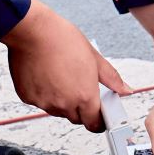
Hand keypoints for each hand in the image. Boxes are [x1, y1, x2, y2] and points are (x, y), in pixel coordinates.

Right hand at [2, 0, 130, 130]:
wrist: (32, 30)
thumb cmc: (61, 39)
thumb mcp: (94, 57)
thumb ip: (112, 78)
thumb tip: (126, 89)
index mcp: (84, 96)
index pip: (94, 124)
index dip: (98, 121)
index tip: (99, 117)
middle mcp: (64, 104)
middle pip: (76, 118)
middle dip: (80, 109)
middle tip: (79, 88)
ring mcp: (44, 102)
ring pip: (57, 110)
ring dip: (62, 101)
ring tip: (61, 76)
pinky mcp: (28, 97)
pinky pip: (40, 102)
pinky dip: (44, 94)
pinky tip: (45, 75)